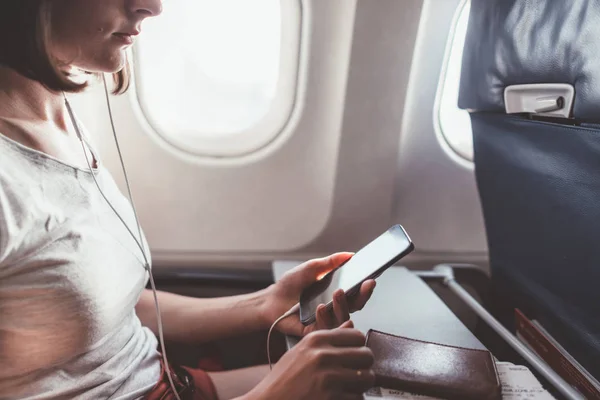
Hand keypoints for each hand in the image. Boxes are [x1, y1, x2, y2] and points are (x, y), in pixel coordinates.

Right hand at [246, 321, 374, 399]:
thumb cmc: (283, 378)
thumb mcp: (301, 351)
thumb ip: (327, 339)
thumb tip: (351, 325)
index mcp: (316, 340)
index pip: (357, 335)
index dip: (359, 346)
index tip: (355, 355)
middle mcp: (323, 355)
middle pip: (366, 355)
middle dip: (364, 366)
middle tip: (357, 374)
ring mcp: (328, 378)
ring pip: (367, 377)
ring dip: (362, 384)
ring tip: (351, 387)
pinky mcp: (331, 398)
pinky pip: (358, 397)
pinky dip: (353, 399)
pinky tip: (341, 397)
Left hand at [262, 253, 376, 336]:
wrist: (271, 300)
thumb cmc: (290, 284)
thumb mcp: (311, 268)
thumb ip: (330, 262)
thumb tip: (350, 254)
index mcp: (336, 293)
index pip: (357, 292)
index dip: (366, 286)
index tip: (372, 276)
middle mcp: (334, 308)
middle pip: (356, 305)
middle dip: (364, 294)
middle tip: (368, 284)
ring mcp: (326, 320)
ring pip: (344, 317)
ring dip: (344, 304)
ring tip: (340, 291)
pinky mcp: (315, 331)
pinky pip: (326, 327)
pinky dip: (325, 317)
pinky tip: (321, 307)